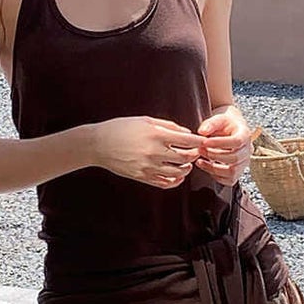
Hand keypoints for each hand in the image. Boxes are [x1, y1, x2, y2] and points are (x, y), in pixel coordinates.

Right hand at [91, 115, 207, 187]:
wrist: (98, 144)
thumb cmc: (121, 128)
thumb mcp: (145, 120)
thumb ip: (168, 126)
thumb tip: (186, 133)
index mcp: (156, 135)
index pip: (188, 141)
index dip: (200, 142)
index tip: (204, 141)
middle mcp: (154, 152)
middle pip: (186, 158)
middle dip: (195, 155)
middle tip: (195, 151)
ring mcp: (148, 167)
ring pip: (178, 173)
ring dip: (186, 168)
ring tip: (186, 163)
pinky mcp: (142, 177)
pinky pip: (166, 183)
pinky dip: (176, 180)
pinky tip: (176, 175)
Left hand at [195, 103, 254, 184]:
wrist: (231, 129)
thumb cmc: (226, 124)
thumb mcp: (219, 118)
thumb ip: (210, 123)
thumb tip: (202, 132)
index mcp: (245, 135)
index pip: (236, 142)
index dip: (220, 143)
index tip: (204, 141)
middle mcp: (248, 150)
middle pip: (234, 158)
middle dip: (214, 155)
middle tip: (200, 150)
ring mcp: (244, 163)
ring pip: (232, 172)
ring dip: (213, 168)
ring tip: (200, 160)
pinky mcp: (238, 172)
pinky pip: (229, 180)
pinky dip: (215, 176)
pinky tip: (205, 166)